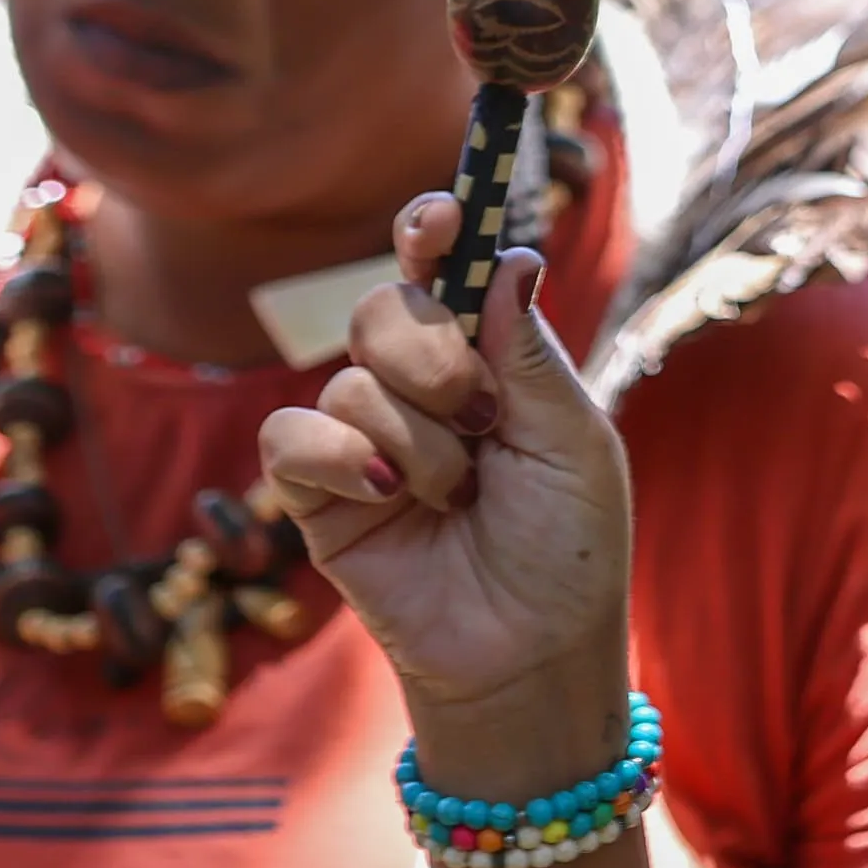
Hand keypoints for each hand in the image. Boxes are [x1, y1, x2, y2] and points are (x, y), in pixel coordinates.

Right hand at [260, 195, 631, 780]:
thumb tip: (513, 256)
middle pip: (383, 306)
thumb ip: (532, 353)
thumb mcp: (573, 441)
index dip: (433, 232)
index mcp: (488, 359)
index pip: (445, 271)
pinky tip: (388, 497)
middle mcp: (420, 387)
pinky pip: (293, 432)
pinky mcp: (315, 492)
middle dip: (434, 353)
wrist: (529, 650)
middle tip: (483, 417)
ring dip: (417, 439)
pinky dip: (343, 455)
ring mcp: (363, 435)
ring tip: (458, 498)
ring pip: (351, 376)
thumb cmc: (568, 547)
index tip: (442, 217)